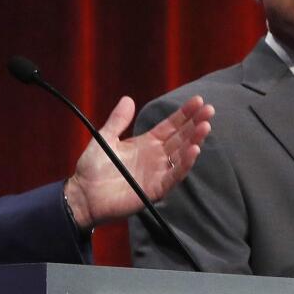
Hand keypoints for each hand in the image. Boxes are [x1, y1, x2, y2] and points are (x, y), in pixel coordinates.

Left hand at [64, 95, 212, 229]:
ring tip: (205, 126)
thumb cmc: (92, 168)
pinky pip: (173, 176)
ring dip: (194, 141)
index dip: (184, 114)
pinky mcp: (155, 189)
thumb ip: (118, 120)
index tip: (198, 101)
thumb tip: (128, 99)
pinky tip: (194, 150)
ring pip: (181, 155)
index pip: (171, 126)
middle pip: (181, 138)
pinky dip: (184, 164)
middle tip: (209, 110)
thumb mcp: (105, 138)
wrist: (83, 194)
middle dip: (195, 124)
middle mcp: (156, 157)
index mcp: (147, 143)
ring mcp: (157, 173)